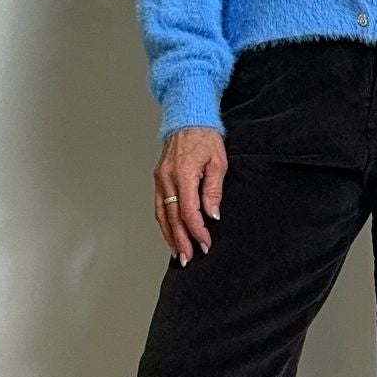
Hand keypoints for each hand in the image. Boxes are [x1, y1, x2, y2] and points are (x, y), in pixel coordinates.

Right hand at [155, 125, 226, 262]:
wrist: (188, 118)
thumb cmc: (205, 137)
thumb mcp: (218, 162)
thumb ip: (213, 191)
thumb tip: (212, 214)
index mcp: (183, 174)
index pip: (188, 211)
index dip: (197, 230)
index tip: (205, 243)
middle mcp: (167, 178)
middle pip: (172, 217)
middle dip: (181, 240)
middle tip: (189, 257)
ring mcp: (160, 178)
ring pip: (161, 214)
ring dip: (170, 235)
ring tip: (178, 252)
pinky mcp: (158, 178)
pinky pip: (158, 205)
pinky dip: (163, 222)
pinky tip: (170, 233)